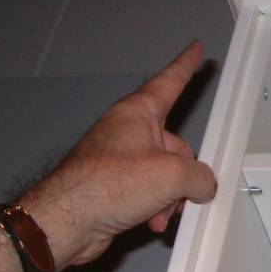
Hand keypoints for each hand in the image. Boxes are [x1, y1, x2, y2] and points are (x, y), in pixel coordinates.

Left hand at [18, 41, 217, 270]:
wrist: (67, 220)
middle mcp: (128, 133)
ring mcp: (120, 160)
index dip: (186, 66)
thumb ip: (200, 175)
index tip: (195, 51)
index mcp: (138, 113)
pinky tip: (150, 220)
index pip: (170, 81)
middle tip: (187, 191)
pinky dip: (155, 206)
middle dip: (186, 174)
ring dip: (170, 197)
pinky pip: (149, 192)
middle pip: (177, 146)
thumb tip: (203, 184)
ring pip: (164, 174)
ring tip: (161, 211)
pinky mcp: (114, 186)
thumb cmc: (104, 186)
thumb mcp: (172, 175)